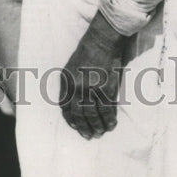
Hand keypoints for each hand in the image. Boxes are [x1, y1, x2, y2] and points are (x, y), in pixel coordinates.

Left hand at [60, 11, 126, 139]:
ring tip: (100, 133)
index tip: (75, 126)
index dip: (70, 119)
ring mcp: (91, 90)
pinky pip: (107, 110)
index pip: (65, 107)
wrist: (102, 41)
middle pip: (79, 114)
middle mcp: (76, 88)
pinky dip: (109, 120)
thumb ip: (71, 84)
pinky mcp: (105, 90)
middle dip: (83, 127)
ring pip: (93, 115)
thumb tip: (74, 102)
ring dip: (97, 126)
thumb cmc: (87, 51)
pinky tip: (111, 125)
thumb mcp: (71, 66)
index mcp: (66, 82)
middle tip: (88, 136)